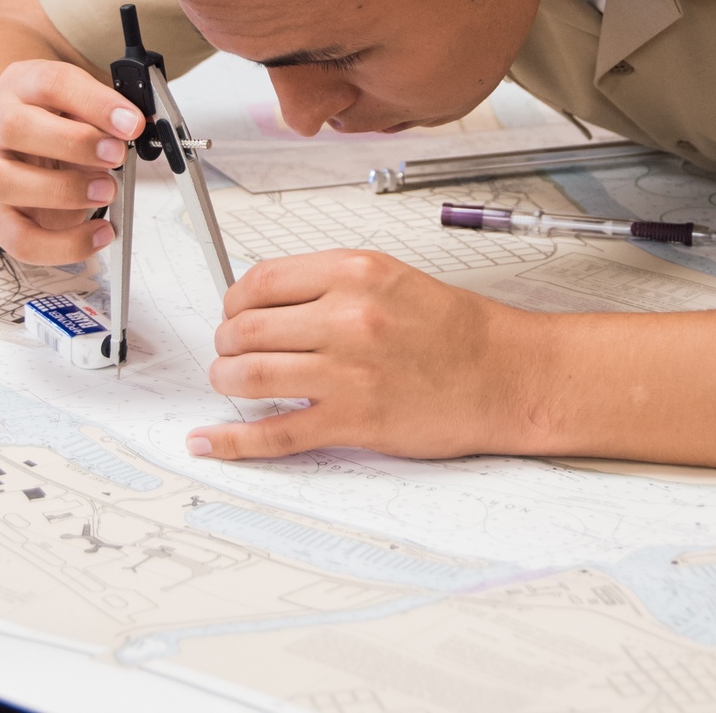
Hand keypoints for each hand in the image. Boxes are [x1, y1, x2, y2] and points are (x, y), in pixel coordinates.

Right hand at [0, 59, 143, 263]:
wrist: (32, 149)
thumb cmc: (65, 124)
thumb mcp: (88, 106)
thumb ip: (110, 116)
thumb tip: (135, 128)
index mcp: (24, 85)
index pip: (52, 83)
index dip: (94, 103)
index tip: (131, 123)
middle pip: (15, 127)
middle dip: (73, 143)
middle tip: (116, 156)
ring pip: (4, 181)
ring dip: (63, 190)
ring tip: (106, 191)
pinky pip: (17, 237)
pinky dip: (62, 243)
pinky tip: (98, 235)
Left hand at [187, 250, 548, 459]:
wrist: (504, 374)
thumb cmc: (455, 329)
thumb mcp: (391, 278)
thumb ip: (330, 283)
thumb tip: (267, 300)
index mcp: (355, 273)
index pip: (262, 280)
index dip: (234, 299)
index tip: (234, 311)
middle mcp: (347, 317)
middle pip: (248, 328)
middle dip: (226, 341)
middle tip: (229, 349)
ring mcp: (348, 371)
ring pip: (251, 376)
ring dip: (226, 380)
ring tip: (229, 381)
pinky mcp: (354, 421)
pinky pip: (276, 433)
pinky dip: (234, 441)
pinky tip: (210, 441)